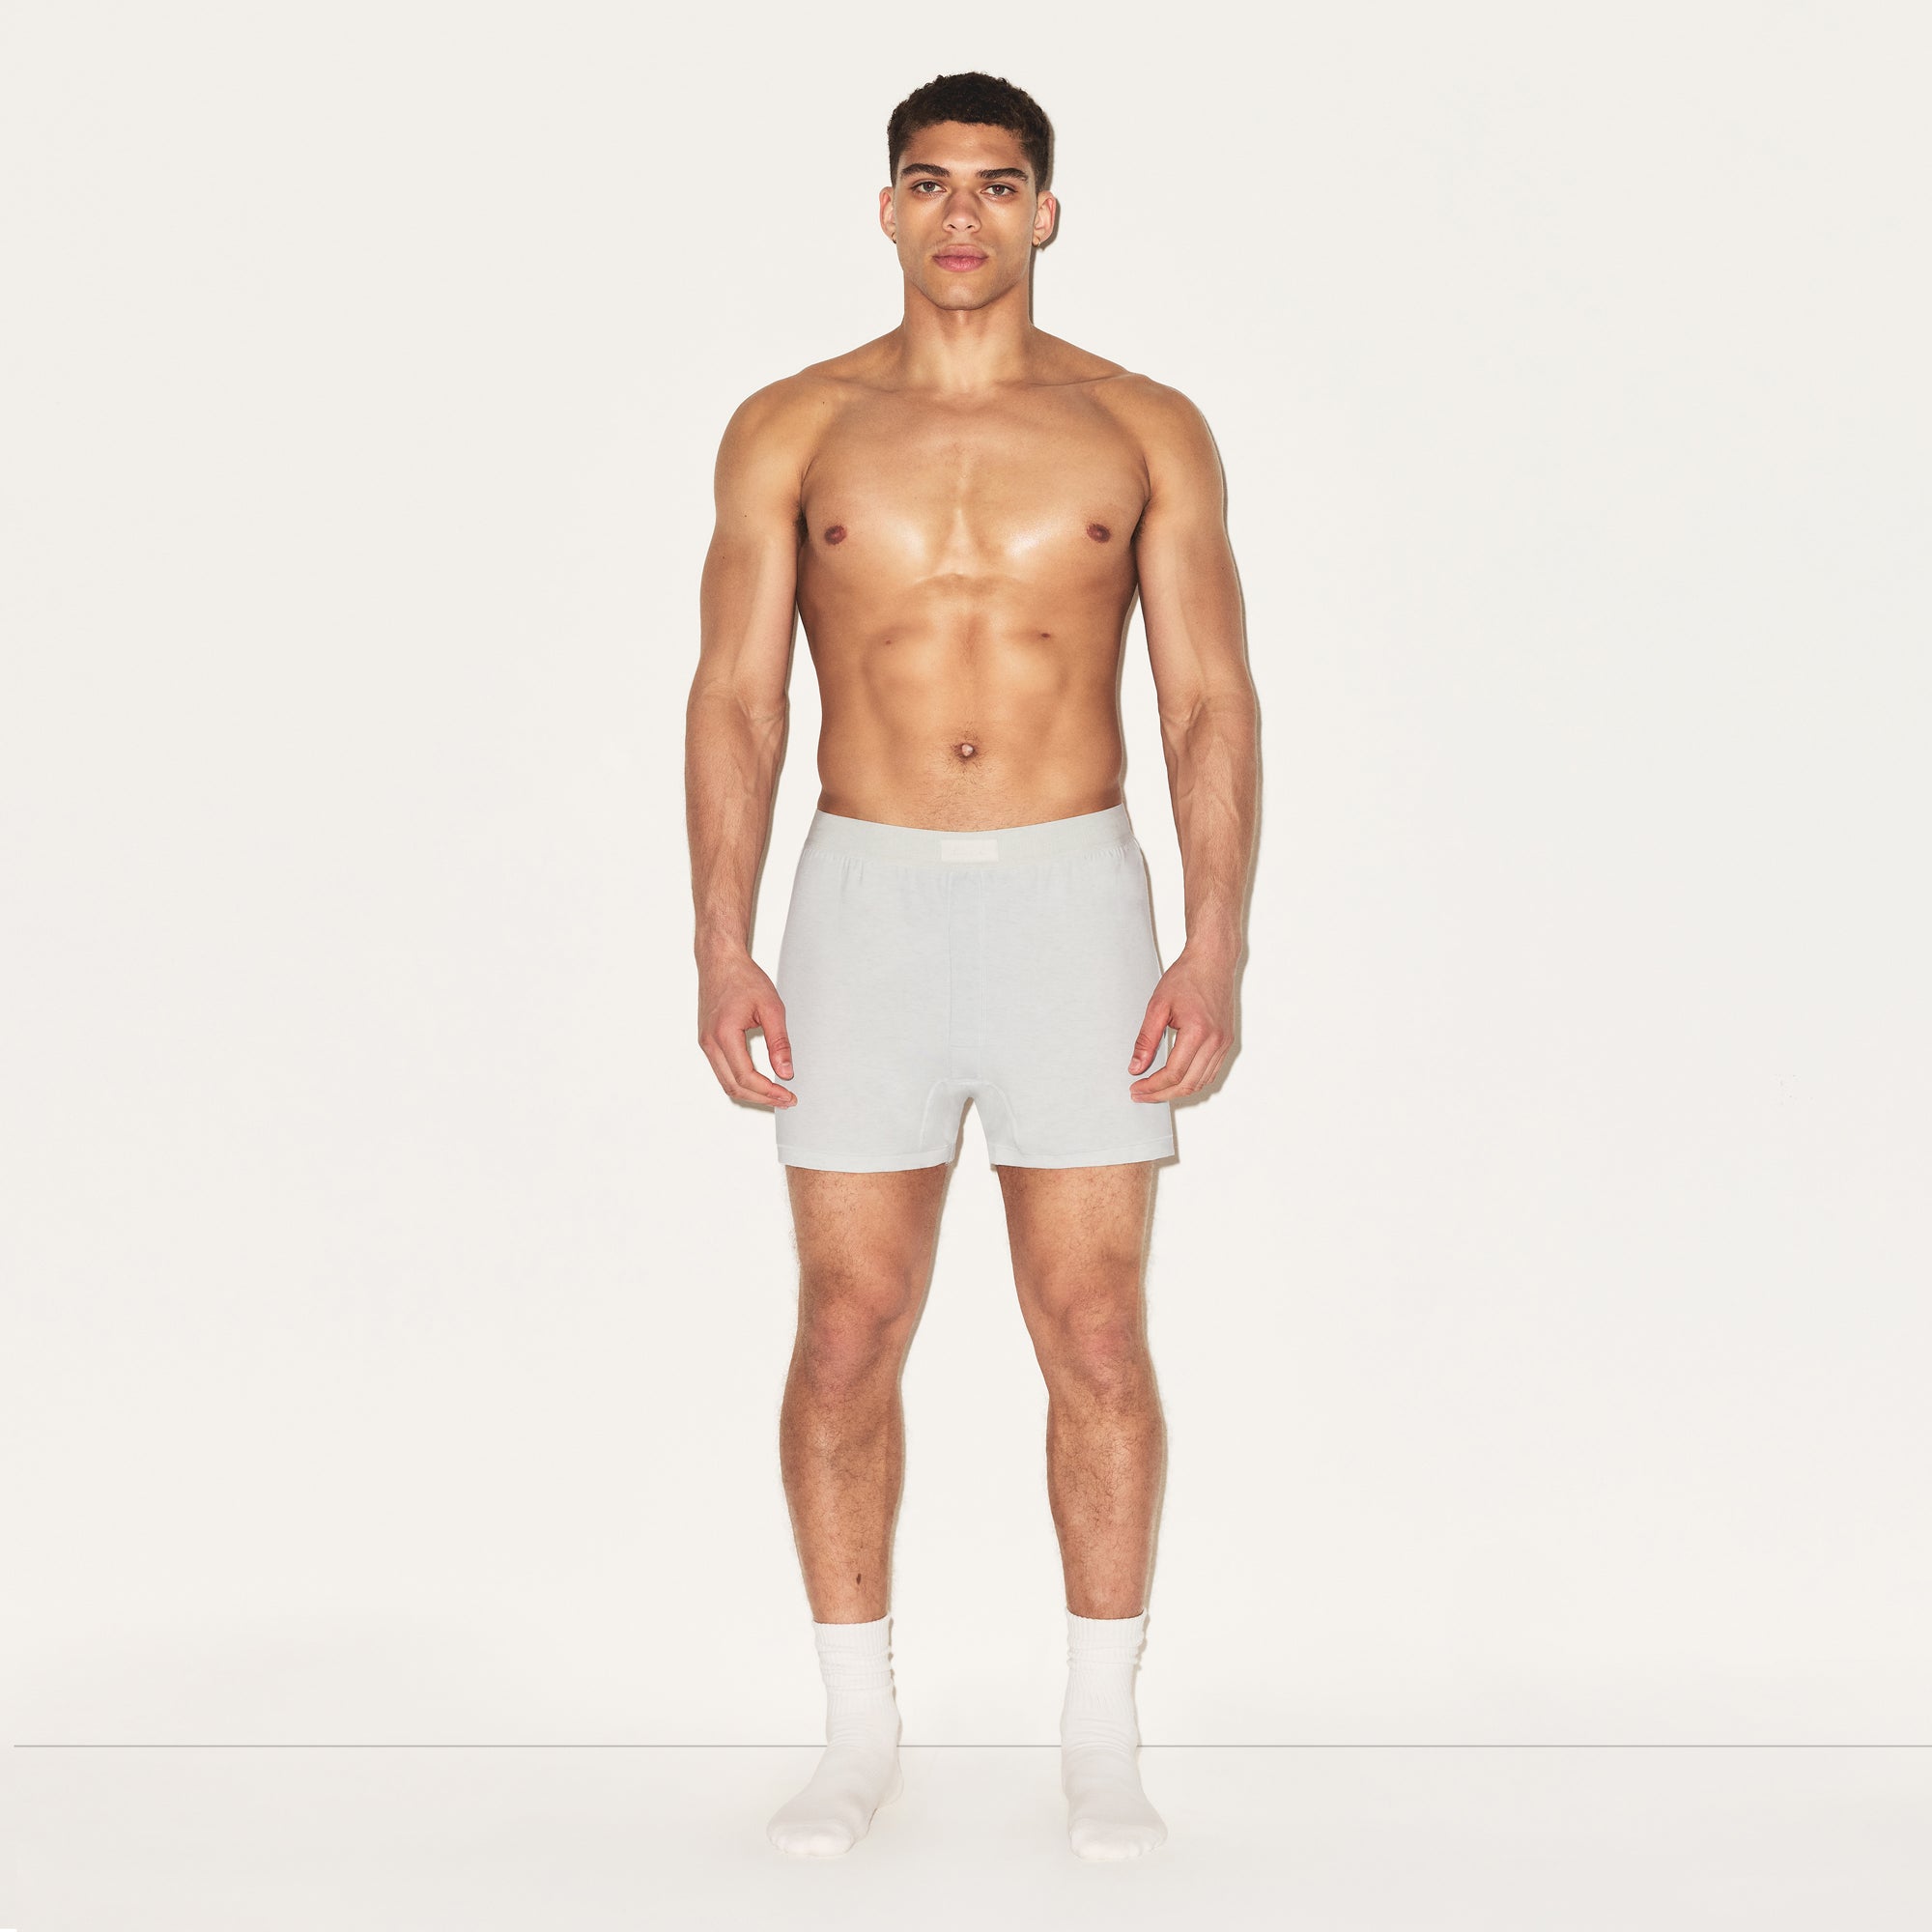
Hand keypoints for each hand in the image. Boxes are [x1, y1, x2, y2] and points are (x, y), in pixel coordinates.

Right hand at [697, 950, 796, 1108]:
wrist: (720, 961)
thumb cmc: (743, 978)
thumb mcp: (771, 1007)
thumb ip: (779, 1042)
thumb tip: (785, 1072)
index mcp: (724, 1034)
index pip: (746, 1077)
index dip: (769, 1092)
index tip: (789, 1095)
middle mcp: (709, 1042)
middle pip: (734, 1086)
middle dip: (762, 1098)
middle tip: (786, 1100)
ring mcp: (705, 1043)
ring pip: (726, 1082)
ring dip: (751, 1093)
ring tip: (775, 1095)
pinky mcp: (707, 1041)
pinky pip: (722, 1071)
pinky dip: (740, 1082)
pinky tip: (759, 1081)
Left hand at [1128, 947, 1235, 1102]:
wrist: (1212, 962)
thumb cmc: (1187, 977)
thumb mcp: (1157, 1005)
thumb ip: (1146, 1039)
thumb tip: (1136, 1067)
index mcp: (1198, 1032)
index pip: (1173, 1073)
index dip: (1152, 1086)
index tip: (1136, 1087)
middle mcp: (1215, 1041)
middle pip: (1188, 1084)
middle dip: (1162, 1094)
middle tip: (1141, 1094)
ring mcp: (1224, 1043)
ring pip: (1201, 1082)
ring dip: (1177, 1091)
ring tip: (1155, 1090)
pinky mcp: (1226, 1041)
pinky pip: (1210, 1072)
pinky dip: (1192, 1081)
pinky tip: (1176, 1079)